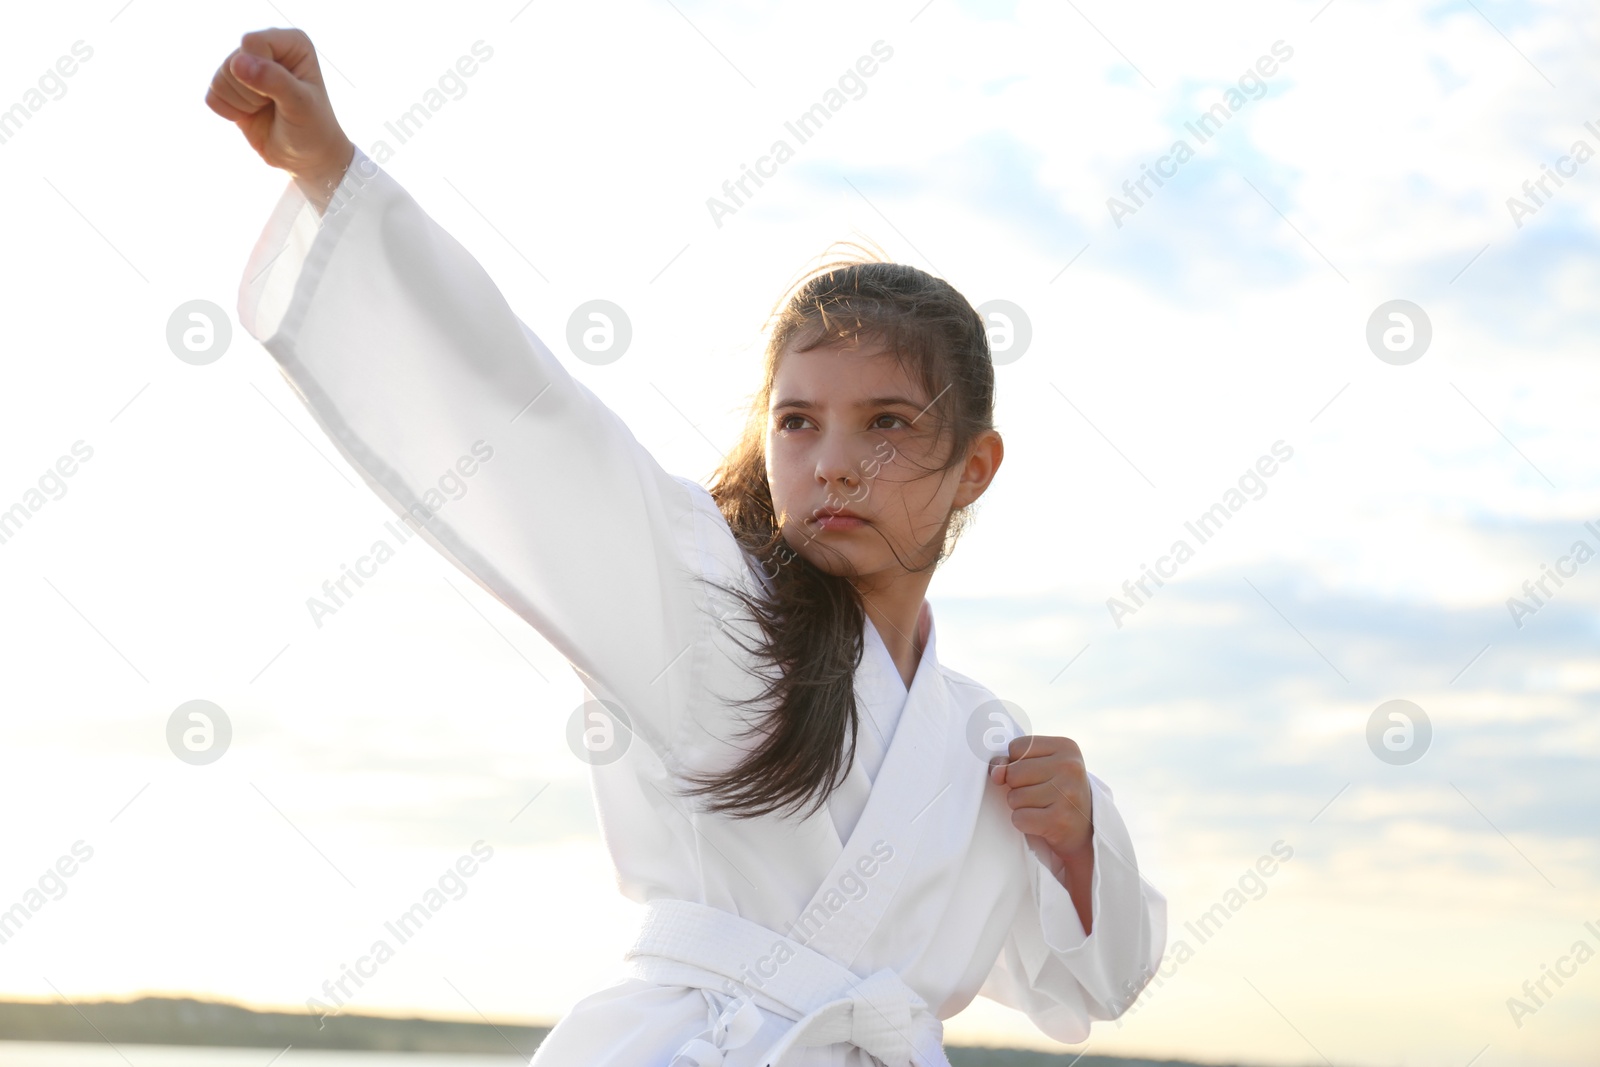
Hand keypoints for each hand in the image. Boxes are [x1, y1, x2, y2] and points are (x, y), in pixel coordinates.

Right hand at [205, 28, 354, 207]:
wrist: (306, 157)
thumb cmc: (312, 128)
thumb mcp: (301, 106)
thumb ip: (275, 81)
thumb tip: (238, 63)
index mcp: (291, 42)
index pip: (251, 43)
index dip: (260, 73)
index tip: (283, 94)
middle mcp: (266, 47)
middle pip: (232, 62)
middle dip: (251, 92)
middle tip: (276, 105)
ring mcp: (246, 65)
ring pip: (219, 79)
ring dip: (242, 104)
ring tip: (266, 109)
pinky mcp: (229, 87)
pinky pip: (212, 96)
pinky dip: (230, 112)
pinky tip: (251, 115)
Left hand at [988, 734, 1092, 857]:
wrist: (1085, 828)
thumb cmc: (1058, 792)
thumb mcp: (1042, 767)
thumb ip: (1012, 762)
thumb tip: (996, 773)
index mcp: (1066, 747)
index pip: (1016, 747)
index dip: (1016, 763)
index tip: (1036, 773)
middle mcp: (1069, 767)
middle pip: (1013, 773)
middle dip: (1017, 787)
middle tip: (1040, 794)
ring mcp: (1067, 793)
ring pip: (1014, 797)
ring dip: (1021, 806)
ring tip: (1042, 807)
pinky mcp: (1060, 820)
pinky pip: (1019, 818)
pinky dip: (1024, 823)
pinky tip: (1041, 821)